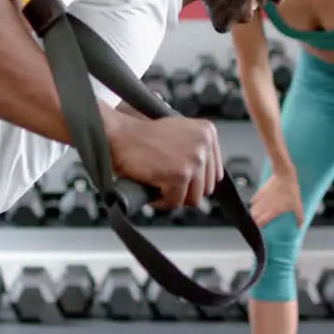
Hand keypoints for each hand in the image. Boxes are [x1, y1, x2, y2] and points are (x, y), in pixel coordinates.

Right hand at [109, 116, 223, 208]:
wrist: (119, 134)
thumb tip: (207, 179)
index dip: (195, 181)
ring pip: (194, 198)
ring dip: (174, 197)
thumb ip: (196, 149)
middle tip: (165, 185)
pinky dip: (162, 202)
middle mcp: (204, 143)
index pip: (214, 172)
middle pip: (206, 187)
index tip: (179, 181)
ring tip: (158, 189)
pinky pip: (176, 202)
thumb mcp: (178, 132)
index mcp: (207, 131)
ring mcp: (194, 159)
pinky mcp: (180, 175)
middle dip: (184, 190)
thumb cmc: (141, 135)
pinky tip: (152, 192)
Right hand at [250, 172, 304, 227]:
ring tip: (257, 218)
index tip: (259, 232)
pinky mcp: (259, 192)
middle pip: (253, 218)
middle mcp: (264, 207)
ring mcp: (260, 199)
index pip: (260, 223)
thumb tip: (301, 226)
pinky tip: (257, 206)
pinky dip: (254, 205)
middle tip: (257, 226)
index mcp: (272, 211)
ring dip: (253, 215)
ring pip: (252, 210)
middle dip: (254, 223)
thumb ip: (299, 217)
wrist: (284, 175)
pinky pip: (253, 201)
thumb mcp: (298, 204)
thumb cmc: (291, 190)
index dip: (257, 229)